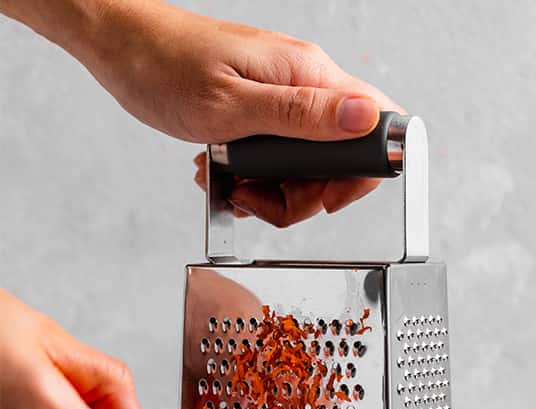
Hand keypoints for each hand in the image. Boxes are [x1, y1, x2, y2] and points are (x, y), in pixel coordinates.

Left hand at [3, 0, 402, 226]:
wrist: (119, 44)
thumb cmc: (163, 66)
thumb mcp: (232, 105)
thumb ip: (303, 116)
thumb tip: (367, 119)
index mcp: (310, 74)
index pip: (377, 125)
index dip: (363, 174)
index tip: (325, 197)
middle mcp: (307, 81)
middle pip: (344, 157)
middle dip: (308, 193)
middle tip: (263, 199)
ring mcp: (288, 94)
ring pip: (312, 163)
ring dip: (278, 189)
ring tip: (235, 188)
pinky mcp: (267, 105)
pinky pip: (284, 153)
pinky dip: (260, 175)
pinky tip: (229, 175)